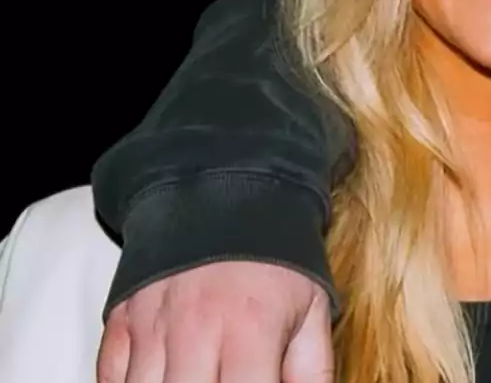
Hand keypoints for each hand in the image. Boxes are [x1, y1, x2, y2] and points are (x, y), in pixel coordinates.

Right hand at [96, 261, 332, 382]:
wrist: (227, 195)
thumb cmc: (276, 262)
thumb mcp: (313, 311)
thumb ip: (311, 371)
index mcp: (251, 329)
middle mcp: (195, 330)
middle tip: (226, 379)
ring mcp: (151, 326)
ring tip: (200, 374)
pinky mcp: (120, 320)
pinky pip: (110, 377)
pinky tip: (161, 377)